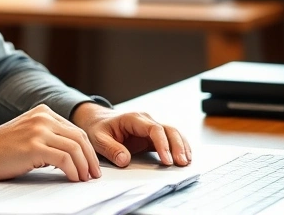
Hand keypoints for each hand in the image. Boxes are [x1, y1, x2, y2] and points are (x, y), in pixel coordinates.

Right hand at [0, 104, 100, 181]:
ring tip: (84, 179)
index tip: (91, 164)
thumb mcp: (28, 134)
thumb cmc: (1, 150)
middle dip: (90, 158)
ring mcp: (38, 130)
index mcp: (43, 112)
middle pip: (79, 137)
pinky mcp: (34, 146)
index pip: (75, 129)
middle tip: (93, 175)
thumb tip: (72, 154)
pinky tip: (73, 178)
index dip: (87, 149)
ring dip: (84, 166)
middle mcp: (43, 117)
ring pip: (75, 148)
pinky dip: (73, 171)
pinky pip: (65, 159)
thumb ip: (48, 136)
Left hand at [70, 103, 191, 167]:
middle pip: (168, 129)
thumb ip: (111, 149)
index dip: (162, 144)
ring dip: (182, 146)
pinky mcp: (152, 136)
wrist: (97, 121)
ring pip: (172, 133)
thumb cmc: (98, 128)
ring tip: (186, 162)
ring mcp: (150, 128)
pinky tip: (185, 157)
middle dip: (177, 146)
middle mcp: (145, 121)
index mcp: (132, 118)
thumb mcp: (98, 139)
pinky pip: (169, 139)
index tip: (167, 160)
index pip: (154, 129)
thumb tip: (125, 160)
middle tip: (181, 163)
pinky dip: (179, 147)